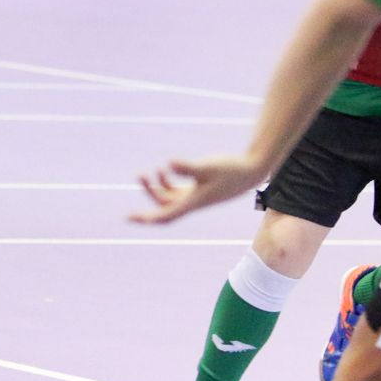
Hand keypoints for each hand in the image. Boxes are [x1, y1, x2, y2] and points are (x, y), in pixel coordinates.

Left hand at [130, 155, 265, 224]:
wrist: (251, 170)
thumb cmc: (230, 169)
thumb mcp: (207, 167)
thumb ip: (187, 167)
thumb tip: (169, 163)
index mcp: (193, 202)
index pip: (165, 215)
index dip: (147, 217)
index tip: (129, 217)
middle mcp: (192, 203)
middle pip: (163, 206)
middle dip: (149, 193)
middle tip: (140, 176)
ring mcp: (195, 197)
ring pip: (168, 199)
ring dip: (155, 187)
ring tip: (145, 173)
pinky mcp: (199, 189)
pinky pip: (176, 192)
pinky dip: (166, 183)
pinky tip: (164, 170)